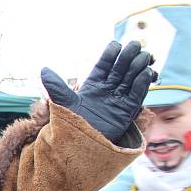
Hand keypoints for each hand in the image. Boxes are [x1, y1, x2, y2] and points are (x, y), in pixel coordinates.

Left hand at [41, 41, 155, 141]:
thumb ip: (56, 86)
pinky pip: (137, 94)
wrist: (80, 145)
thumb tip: (43, 69)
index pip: (103, 65)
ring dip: (138, 66)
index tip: (115, 45)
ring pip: (131, 78)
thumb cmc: (70, 124)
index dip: (110, 54)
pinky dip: (142, 83)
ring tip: (144, 56)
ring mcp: (118, 99)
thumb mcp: (63, 103)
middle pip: (120, 68)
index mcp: (92, 85)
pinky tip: (147, 73)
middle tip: (135, 46)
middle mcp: (107, 90)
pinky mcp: (127, 110)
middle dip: (128, 56)